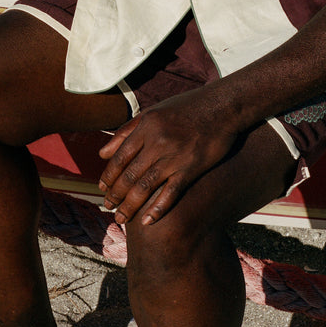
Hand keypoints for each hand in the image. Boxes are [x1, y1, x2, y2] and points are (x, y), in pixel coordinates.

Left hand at [97, 88, 238, 225]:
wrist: (223, 106)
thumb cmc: (187, 108)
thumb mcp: (153, 112)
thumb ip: (127, 131)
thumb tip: (102, 153)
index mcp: (146, 126)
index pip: (120, 156)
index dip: (109, 175)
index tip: (102, 188)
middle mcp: (157, 141)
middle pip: (130, 174)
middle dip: (116, 194)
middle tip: (108, 207)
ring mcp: (175, 155)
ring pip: (146, 186)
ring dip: (130, 205)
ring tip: (121, 218)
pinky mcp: (192, 167)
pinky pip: (172, 192)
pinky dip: (158, 208)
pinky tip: (148, 221)